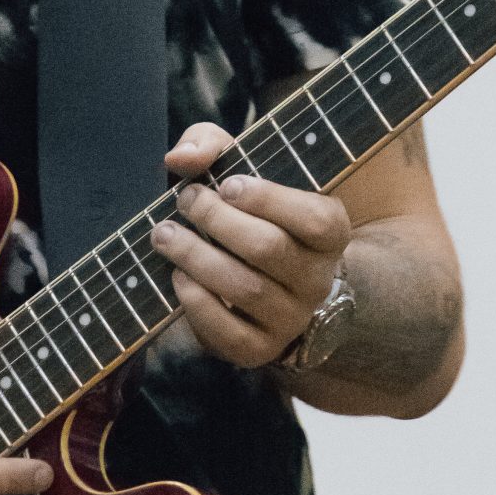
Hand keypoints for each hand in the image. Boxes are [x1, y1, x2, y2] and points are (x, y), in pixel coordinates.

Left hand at [152, 123, 349, 369]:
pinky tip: (178, 276)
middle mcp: (317, 280)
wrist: (262, 280)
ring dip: (196, 256)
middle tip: (185, 200)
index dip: (269, 200)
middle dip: (217, 221)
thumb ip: (211, 144)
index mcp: (330, 234)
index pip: (314, 219)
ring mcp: (291, 319)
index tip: (227, 184)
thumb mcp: (239, 167)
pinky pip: (228, 332)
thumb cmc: (249, 213)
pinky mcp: (259, 349)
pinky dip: (196, 302)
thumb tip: (182, 158)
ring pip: (245, 289)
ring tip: (164, 234)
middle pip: (269, 249)